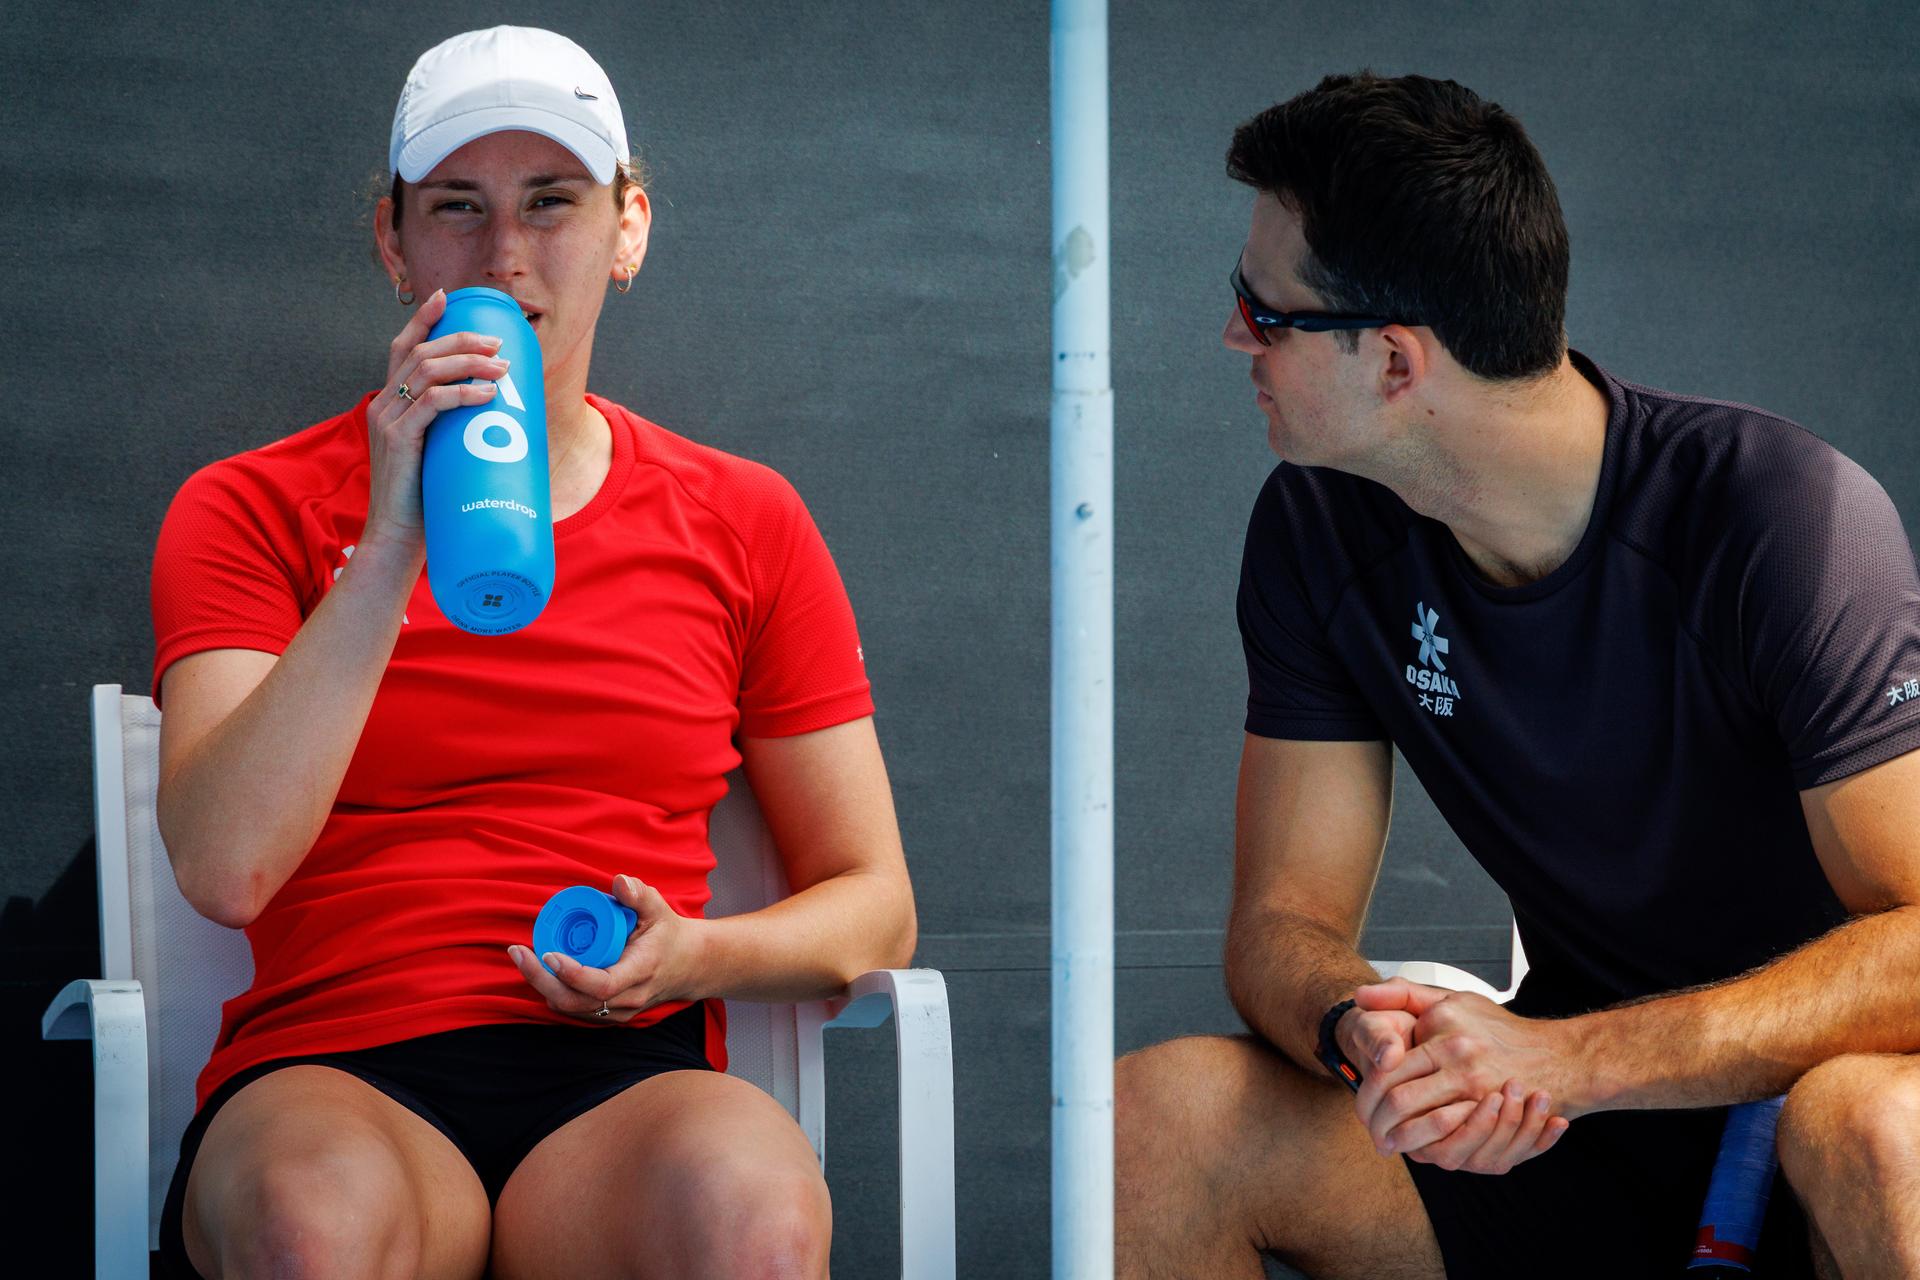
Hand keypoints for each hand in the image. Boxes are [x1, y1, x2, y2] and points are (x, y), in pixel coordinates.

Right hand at [362, 288, 509, 549]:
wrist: (397, 539)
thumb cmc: (425, 500)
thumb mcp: (438, 455)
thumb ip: (452, 431)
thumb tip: (496, 416)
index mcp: (390, 403)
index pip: (402, 348)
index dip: (423, 320)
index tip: (448, 297)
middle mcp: (384, 405)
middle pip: (421, 352)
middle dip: (462, 340)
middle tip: (498, 344)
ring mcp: (388, 421)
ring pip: (428, 372)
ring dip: (469, 363)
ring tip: (503, 367)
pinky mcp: (399, 440)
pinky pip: (431, 404)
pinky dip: (461, 394)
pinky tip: (486, 393)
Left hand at [507, 875, 702, 1022]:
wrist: (690, 966)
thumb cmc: (668, 934)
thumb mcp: (659, 908)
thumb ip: (639, 894)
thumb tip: (618, 881)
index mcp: (642, 970)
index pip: (603, 985)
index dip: (572, 974)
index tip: (548, 953)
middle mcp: (629, 997)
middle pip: (577, 1001)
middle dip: (541, 981)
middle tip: (519, 953)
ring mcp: (619, 1011)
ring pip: (572, 1009)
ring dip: (543, 986)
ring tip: (524, 958)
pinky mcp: (610, 1015)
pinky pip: (575, 1009)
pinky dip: (554, 992)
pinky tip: (541, 971)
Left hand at [1350, 978, 1575, 1170]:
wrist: (1556, 1056)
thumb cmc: (1496, 1028)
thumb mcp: (1451, 1000)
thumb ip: (1403, 994)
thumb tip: (1359, 995)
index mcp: (1443, 1027)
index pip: (1388, 1066)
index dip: (1368, 1091)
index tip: (1361, 1104)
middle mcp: (1460, 1056)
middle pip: (1401, 1101)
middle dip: (1379, 1122)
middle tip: (1371, 1131)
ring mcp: (1480, 1087)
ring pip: (1424, 1126)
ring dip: (1402, 1141)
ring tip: (1389, 1144)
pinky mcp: (1494, 1114)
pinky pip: (1454, 1140)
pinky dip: (1431, 1149)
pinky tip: (1421, 1149)